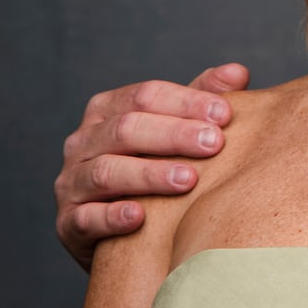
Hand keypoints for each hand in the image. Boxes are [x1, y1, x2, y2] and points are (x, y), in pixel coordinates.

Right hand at [54, 63, 249, 270]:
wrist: (123, 234)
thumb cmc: (155, 167)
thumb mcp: (175, 130)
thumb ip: (201, 100)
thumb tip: (237, 72)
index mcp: (107, 111)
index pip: (145, 96)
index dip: (186, 102)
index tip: (225, 115)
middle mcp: (83, 143)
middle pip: (126, 129)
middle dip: (173, 135)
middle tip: (214, 144)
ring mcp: (72, 182)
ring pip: (106, 171)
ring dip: (149, 174)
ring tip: (188, 179)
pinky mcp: (69, 223)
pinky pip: (87, 218)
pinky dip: (112, 216)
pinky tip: (139, 217)